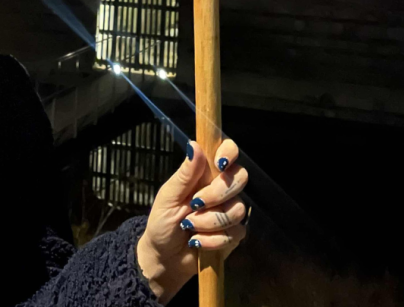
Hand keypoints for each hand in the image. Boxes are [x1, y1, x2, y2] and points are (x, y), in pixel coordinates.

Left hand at [135, 137, 248, 303]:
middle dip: (218, 193)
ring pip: (238, 208)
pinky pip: (235, 233)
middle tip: (195, 203)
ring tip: (190, 226)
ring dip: (210, 221)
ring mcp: (229, 211)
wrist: (164, 258)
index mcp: (205, 173)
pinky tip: (197, 242)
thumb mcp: (169, 196)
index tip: (220, 163)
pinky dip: (213, 240)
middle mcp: (221, 188)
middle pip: (240, 177)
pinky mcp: (234, 234)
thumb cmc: (162, 221)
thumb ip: (185, 173)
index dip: (229, 152)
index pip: (228, 150)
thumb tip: (195, 144)